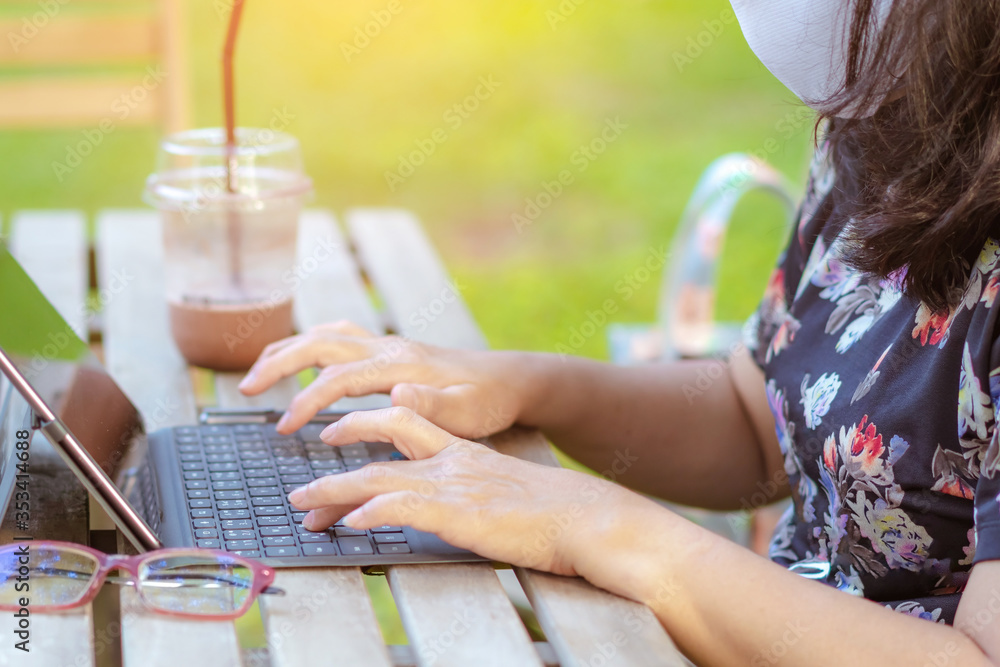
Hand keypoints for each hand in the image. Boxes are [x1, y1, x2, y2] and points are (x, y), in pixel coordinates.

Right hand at [238, 321, 535, 436]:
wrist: (510, 380)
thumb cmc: (488, 403)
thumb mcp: (468, 414)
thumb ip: (432, 404)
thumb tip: (395, 391)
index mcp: (401, 365)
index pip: (340, 376)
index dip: (307, 400)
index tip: (285, 428)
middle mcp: (388, 347)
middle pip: (320, 342)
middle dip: (279, 363)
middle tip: (247, 389)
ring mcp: (388, 344)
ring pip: (326, 334)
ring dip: (288, 349)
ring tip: (257, 374)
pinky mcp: (390, 349)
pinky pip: (340, 336)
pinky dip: (310, 344)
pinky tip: (298, 358)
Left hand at [286, 406, 642, 575]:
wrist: (591, 518)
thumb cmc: (556, 513)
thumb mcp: (505, 492)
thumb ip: (474, 491)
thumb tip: (456, 507)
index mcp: (463, 453)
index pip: (403, 426)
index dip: (365, 425)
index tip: (335, 435)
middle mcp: (452, 462)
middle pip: (379, 448)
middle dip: (334, 465)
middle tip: (299, 489)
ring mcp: (454, 486)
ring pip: (378, 481)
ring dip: (335, 494)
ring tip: (304, 509)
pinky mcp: (459, 513)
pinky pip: (402, 508)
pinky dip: (371, 513)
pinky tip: (349, 525)